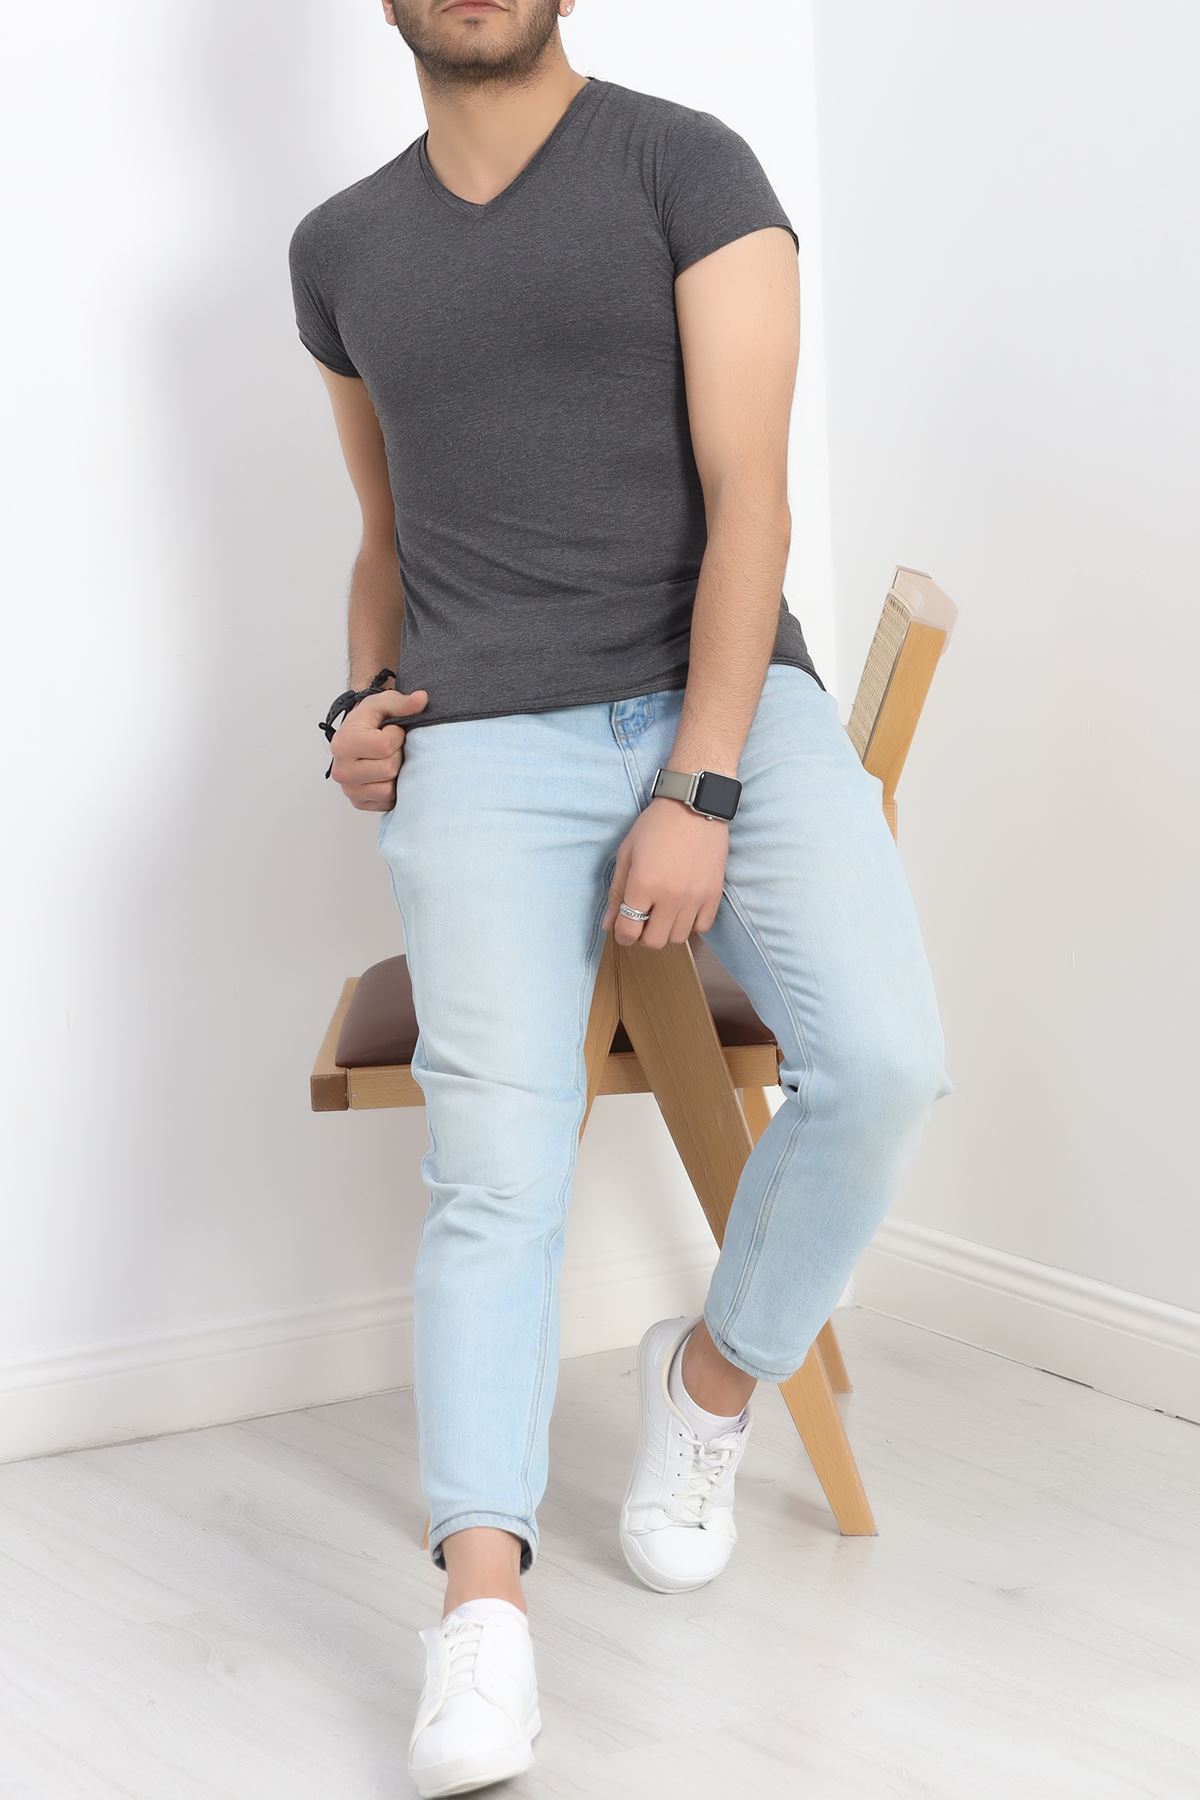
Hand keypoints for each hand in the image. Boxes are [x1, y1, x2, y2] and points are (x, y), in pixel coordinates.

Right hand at [329, 685, 427, 810]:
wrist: (358, 737)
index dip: (396, 736)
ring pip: (389, 789)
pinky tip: (386, 774)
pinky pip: (387, 802)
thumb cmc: (370, 721)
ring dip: (396, 774)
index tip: (391, 730)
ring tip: (387, 759)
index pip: (385, 746)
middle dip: (396, 755)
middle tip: (389, 747)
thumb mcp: (382, 704)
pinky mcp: (359, 803)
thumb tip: (422, 699)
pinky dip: (392, 789)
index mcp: (343, 744)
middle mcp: (341, 771)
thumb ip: (402, 702)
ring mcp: (349, 790)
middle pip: (388, 769)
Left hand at [601, 797, 727, 947]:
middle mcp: (670, 896)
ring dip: (667, 930)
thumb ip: (616, 892)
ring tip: (664, 911)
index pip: (628, 931)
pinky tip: (683, 908)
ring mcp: (695, 898)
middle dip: (643, 935)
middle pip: (654, 941)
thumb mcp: (626, 854)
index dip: (621, 935)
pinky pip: (702, 927)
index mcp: (643, 885)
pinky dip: (690, 924)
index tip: (622, 929)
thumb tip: (608, 924)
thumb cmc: (655, 826)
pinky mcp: (714, 894)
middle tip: (643, 918)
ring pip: (678, 938)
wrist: (694, 806)